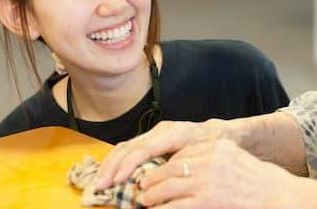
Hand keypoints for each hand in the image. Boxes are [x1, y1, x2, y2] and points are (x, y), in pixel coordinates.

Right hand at [95, 119, 225, 189]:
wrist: (217, 133)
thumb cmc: (213, 147)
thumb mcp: (203, 157)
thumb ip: (181, 167)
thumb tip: (160, 184)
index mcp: (173, 133)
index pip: (144, 148)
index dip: (128, 165)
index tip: (116, 182)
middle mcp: (160, 131)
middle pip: (129, 146)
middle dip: (112, 167)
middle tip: (100, 186)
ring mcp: (153, 133)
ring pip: (125, 146)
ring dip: (109, 165)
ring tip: (98, 183)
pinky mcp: (150, 138)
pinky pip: (128, 148)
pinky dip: (115, 162)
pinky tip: (107, 175)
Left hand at [137, 138, 302, 208]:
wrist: (279, 196)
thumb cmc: (258, 181)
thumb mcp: (234, 158)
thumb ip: (212, 157)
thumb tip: (183, 167)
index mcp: (215, 146)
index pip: (181, 153)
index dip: (163, 164)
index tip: (153, 170)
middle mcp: (209, 158)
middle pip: (171, 167)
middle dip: (152, 178)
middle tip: (141, 186)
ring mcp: (208, 178)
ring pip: (168, 185)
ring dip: (152, 194)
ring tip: (144, 200)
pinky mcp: (208, 199)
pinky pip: (176, 205)